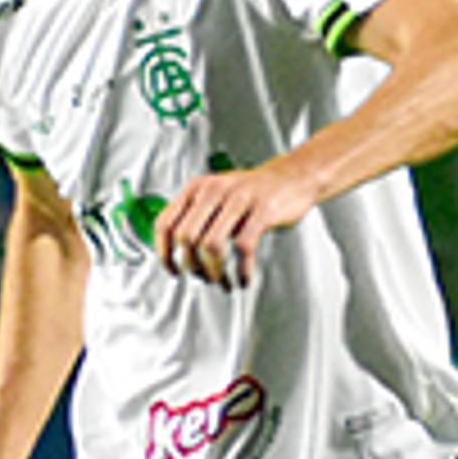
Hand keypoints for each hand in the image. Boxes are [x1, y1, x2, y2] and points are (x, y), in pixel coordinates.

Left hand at [153, 161, 321, 286]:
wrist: (293, 176)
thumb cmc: (252, 192)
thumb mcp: (216, 195)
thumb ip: (194, 216)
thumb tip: (176, 254)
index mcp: (197, 188)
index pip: (165, 223)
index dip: (164, 253)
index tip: (172, 269)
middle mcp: (214, 190)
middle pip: (186, 238)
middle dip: (192, 266)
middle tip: (202, 278)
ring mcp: (239, 198)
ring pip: (212, 245)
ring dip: (215, 272)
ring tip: (223, 281)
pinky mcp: (263, 210)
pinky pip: (243, 247)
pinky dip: (241, 270)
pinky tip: (243, 277)